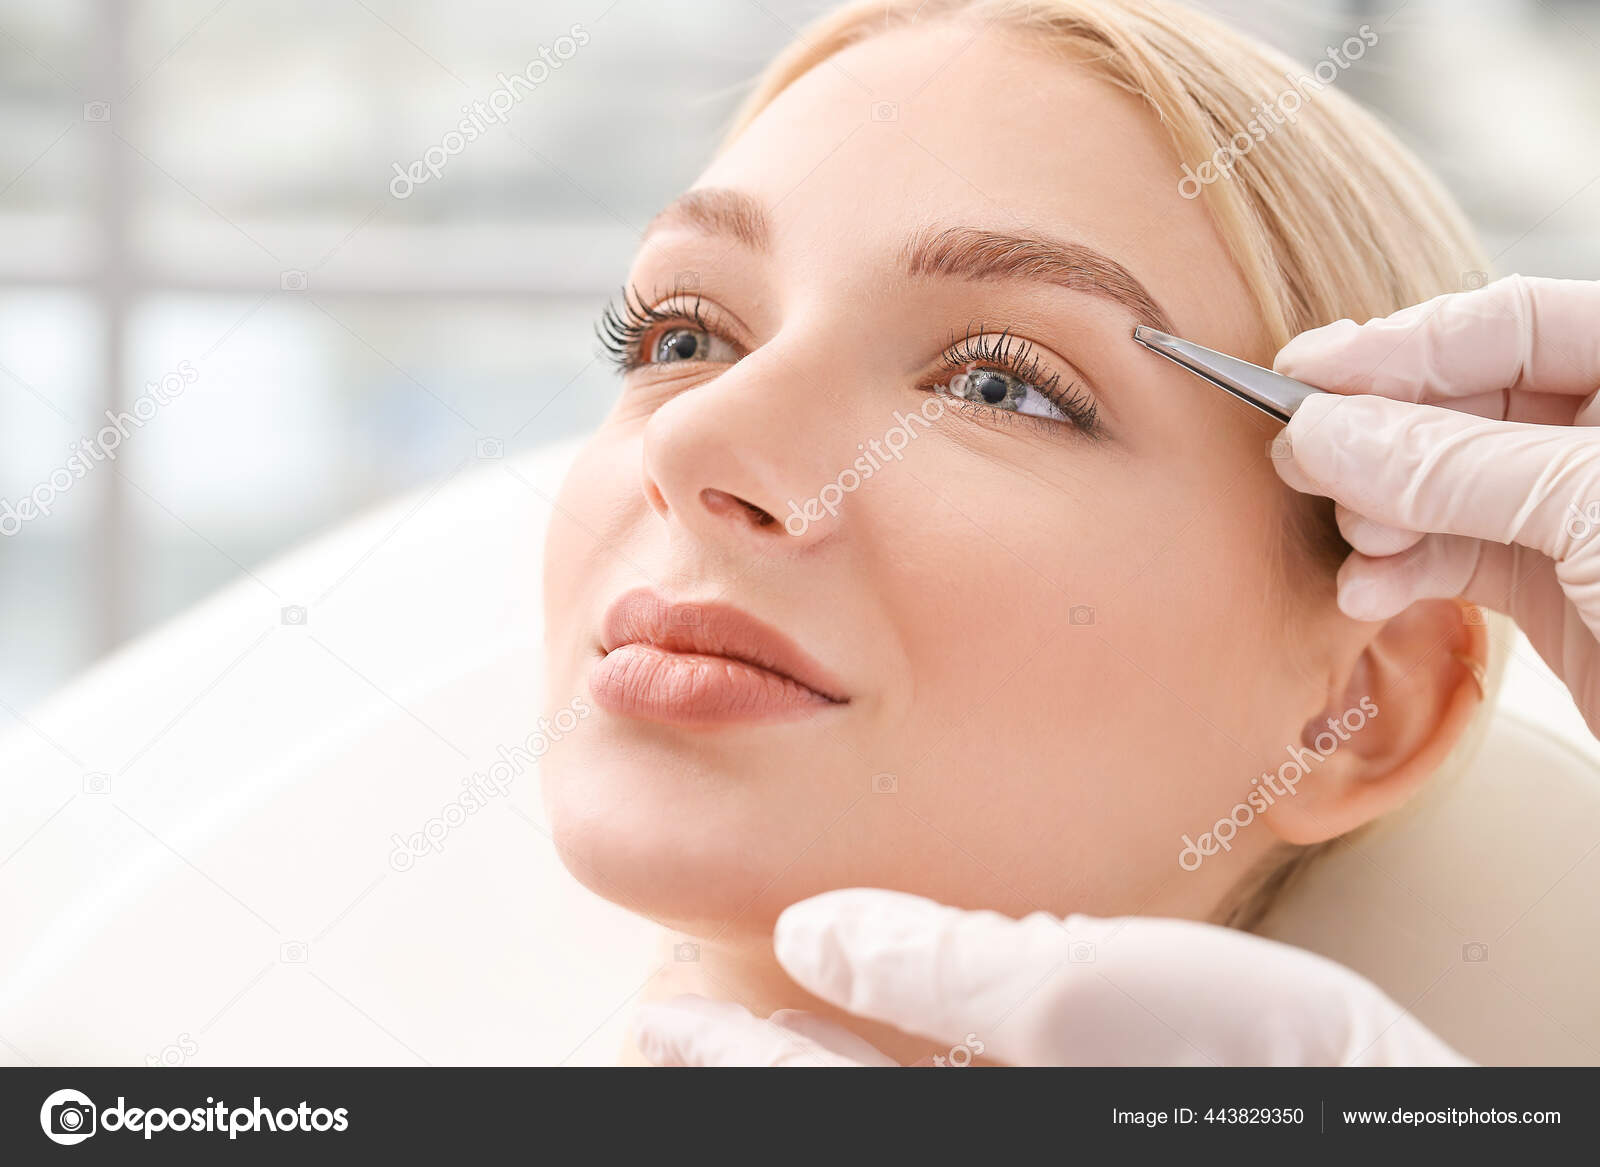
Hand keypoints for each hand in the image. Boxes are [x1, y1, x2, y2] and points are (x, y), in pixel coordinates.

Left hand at [631, 889, 1468, 1065]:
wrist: (1366, 1109)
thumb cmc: (1238, 1066)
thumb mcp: (1077, 993)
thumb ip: (936, 965)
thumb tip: (815, 931)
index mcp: (974, 1115)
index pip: (807, 1091)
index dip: (723, 1053)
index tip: (652, 1023)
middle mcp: (987, 1125)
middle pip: (829, 1112)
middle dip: (743, 1078)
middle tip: (658, 1041)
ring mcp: (1032, 1120)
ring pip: (879, 1106)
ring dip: (803, 1076)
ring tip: (734, 1041)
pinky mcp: (1071, 1106)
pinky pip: (947, 1095)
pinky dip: (881, 1071)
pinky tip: (873, 1036)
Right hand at [1269, 275, 1599, 734]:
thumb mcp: (1590, 508)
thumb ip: (1450, 464)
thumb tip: (1323, 431)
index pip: (1514, 322)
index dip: (1405, 344)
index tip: (1309, 374)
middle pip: (1468, 402)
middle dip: (1383, 435)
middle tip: (1301, 458)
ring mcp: (1586, 517)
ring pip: (1450, 486)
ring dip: (1383, 512)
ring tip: (1351, 538)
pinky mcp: (1560, 593)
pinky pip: (1456, 559)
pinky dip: (1403, 574)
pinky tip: (1369, 594)